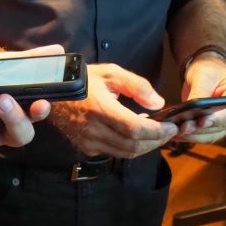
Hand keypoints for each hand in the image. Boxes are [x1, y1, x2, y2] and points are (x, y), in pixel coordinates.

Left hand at [0, 45, 63, 157]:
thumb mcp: (6, 67)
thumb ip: (30, 60)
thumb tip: (58, 50)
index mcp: (20, 114)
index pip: (36, 118)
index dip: (40, 113)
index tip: (41, 103)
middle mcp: (4, 132)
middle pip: (18, 137)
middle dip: (12, 119)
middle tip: (3, 99)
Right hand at [49, 63, 178, 157]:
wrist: (54, 92)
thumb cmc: (83, 79)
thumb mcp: (111, 72)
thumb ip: (137, 86)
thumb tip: (159, 103)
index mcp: (100, 109)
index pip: (134, 129)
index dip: (157, 131)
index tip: (172, 126)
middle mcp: (93, 130)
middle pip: (133, 145)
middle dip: (156, 141)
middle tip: (169, 132)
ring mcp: (88, 142)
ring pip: (125, 153)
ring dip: (145, 146)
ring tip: (157, 134)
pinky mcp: (86, 148)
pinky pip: (114, 152)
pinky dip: (130, 147)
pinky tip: (136, 135)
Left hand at [175, 57, 225, 143]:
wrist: (208, 74)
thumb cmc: (210, 70)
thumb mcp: (204, 75)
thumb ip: (200, 92)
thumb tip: (190, 109)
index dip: (217, 118)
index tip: (201, 121)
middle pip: (220, 126)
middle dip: (200, 128)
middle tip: (182, 127)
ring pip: (211, 135)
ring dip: (193, 135)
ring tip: (176, 132)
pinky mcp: (218, 129)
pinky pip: (205, 136)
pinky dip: (191, 136)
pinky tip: (177, 135)